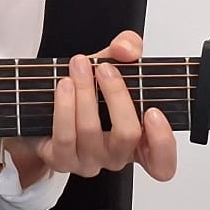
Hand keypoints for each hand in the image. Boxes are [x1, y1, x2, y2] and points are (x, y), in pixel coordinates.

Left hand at [3, 30, 177, 187]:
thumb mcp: (113, 62)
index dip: (163, 142)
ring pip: (91, 132)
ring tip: (79, 66)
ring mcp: (88, 161)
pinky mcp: (60, 159)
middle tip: (105, 69)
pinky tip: (64, 85)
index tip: (153, 112)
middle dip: (116, 96)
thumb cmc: (89, 91)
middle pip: (127, 136)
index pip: (162, 162)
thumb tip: (125, 49)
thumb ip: (128, 47)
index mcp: (138, 141)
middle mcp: (115, 155)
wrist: (47, 105)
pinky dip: (64, 106)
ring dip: (85, 93)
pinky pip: (65, 137)